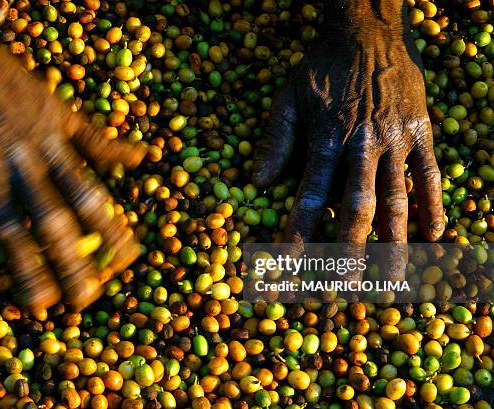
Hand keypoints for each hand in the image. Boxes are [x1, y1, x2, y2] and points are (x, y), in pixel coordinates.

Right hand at [0, 33, 145, 312]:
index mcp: (57, 149)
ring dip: (24, 264)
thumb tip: (143, 156)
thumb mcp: (66, 111)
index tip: (128, 258)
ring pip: (8, 222)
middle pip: (52, 218)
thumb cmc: (20, 89)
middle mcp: (27, 163)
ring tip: (39, 302)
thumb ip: (100, 141)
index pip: (89, 194)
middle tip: (86, 298)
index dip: (110, 227)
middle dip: (71, 259)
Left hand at [252, 1, 443, 278]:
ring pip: (398, 199)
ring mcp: (396, 140)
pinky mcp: (422, 132)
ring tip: (392, 280)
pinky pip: (430, 175)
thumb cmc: (322, 68)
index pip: (310, 198)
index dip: (300, 234)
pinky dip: (433, 205)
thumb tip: (256, 183)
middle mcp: (362, 146)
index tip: (290, 268)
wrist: (367, 31)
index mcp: (326, 140)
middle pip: (357, 209)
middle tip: (343, 289)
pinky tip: (434, 235)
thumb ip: (275, 141)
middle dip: (349, 252)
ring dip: (395, 242)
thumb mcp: (288, 97)